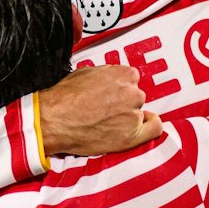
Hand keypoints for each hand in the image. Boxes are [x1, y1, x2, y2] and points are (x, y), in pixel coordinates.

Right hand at [36, 65, 162, 155]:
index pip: (131, 80)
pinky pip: (154, 129)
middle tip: (106, 110)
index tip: (112, 95)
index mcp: (125, 74)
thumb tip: (112, 79)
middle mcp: (133, 92)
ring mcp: (133, 114)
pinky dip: (151, 126)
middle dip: (123, 102)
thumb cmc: (65, 96)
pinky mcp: (131, 135)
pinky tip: (143, 125)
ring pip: (138, 113)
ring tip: (107, 123)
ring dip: (127, 116)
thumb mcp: (86, 72)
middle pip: (135, 97)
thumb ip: (108, 74)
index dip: (120, 88)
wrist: (54, 120)